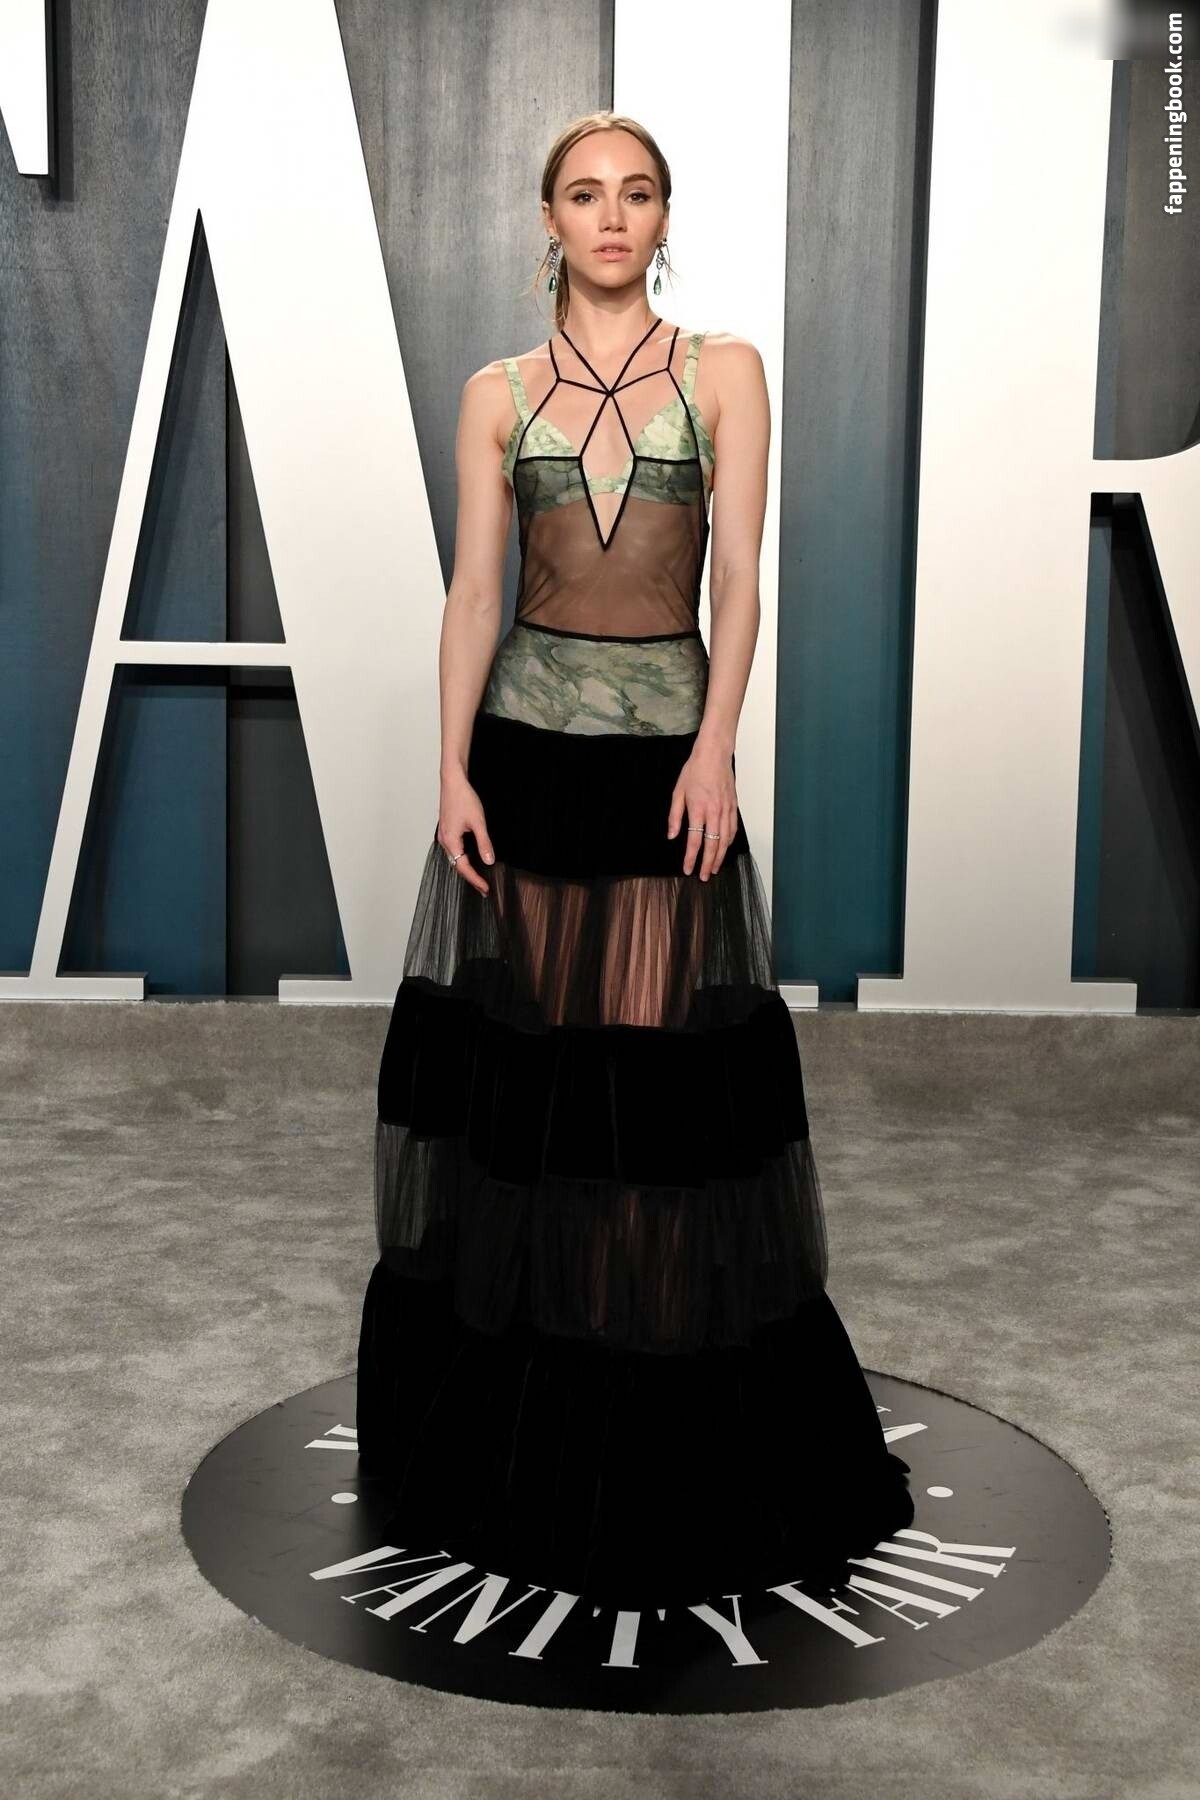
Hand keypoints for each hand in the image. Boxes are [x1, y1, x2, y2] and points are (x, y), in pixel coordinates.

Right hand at [437, 770, 494, 895]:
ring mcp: (444, 836)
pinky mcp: (447, 830)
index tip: (485, 889)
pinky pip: (454, 850)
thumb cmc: (464, 799)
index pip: (463, 868)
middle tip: (484, 888)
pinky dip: (462, 858)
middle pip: (457, 865)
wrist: (453, 781)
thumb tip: (489, 861)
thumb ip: (484, 843)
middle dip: (471, 877)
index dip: (475, 880)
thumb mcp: (478, 822)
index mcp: (450, 841)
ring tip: (479, 878)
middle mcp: (444, 841)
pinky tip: (471, 860)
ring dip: (466, 869)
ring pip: (455, 858)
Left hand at [667, 743, 736, 880]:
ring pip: (725, 840)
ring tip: (714, 868)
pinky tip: (724, 849)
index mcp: (698, 809)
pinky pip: (733, 830)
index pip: (695, 840)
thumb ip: (675, 816)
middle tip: (704, 876)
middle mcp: (714, 812)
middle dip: (708, 863)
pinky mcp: (733, 807)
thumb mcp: (678, 792)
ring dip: (720, 856)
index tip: (688, 869)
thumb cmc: (694, 771)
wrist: (714, 755)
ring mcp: (726, 810)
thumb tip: (672, 836)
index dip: (691, 858)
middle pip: (712, 845)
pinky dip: (729, 842)